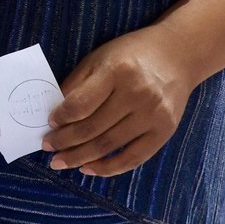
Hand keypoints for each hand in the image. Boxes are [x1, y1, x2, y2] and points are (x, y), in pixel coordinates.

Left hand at [43, 28, 195, 176]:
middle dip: (65, 142)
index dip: (61, 118)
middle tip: (47, 149)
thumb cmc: (130, 55)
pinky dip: (109, 168)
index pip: (81, 104)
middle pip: (93, 128)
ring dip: (81, 158)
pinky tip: (89, 169)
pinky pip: (133, 158)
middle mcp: (138, 93)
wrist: (177, 55)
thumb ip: (77, 85)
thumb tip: (55, 115)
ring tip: (61, 162)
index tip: (49, 124)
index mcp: (117, 71)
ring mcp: (153, 114)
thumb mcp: (99, 58)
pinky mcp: (165, 131)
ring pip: (109, 146)